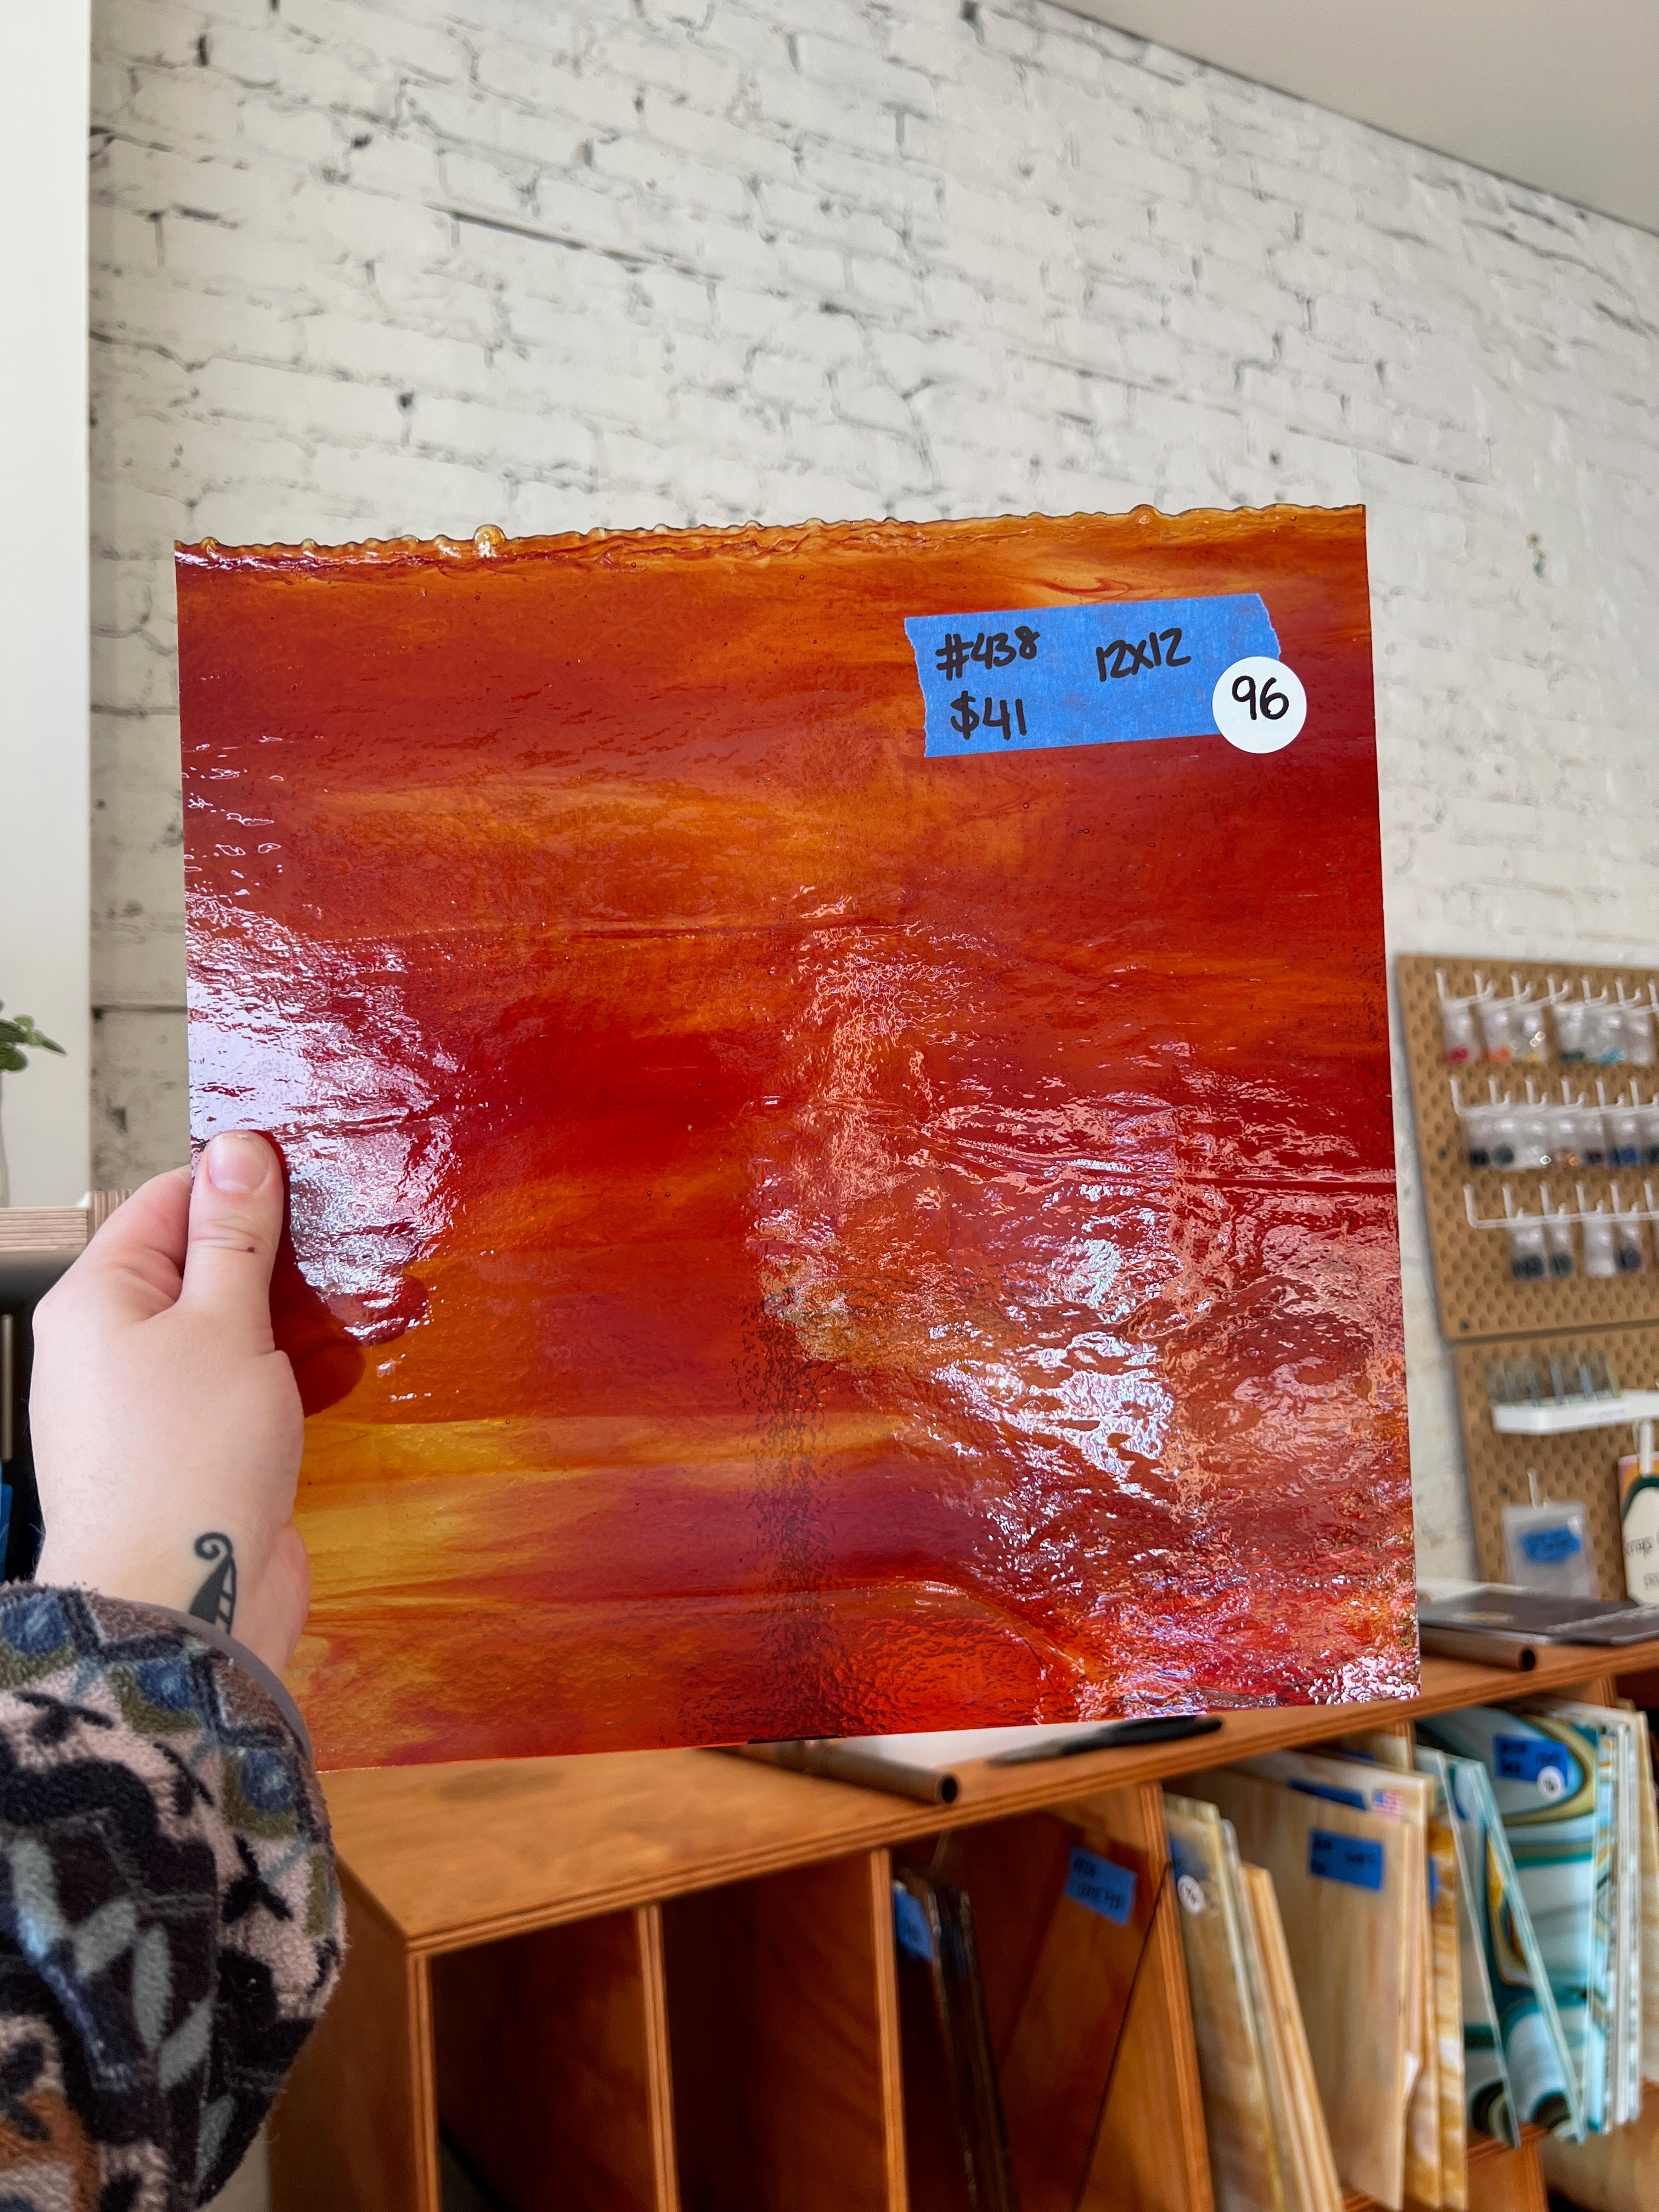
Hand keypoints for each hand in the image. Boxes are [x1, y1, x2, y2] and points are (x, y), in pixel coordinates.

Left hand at [31, 1133, 308, 1673]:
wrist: (182, 1608)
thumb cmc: (185, 1467)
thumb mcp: (225, 1324)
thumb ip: (236, 1238)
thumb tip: (236, 1152)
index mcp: (99, 1301)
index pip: (167, 1203)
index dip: (238, 1184)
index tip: (307, 1179)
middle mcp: (114, 1349)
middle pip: (202, 1267)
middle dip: (276, 1257)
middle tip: (346, 1244)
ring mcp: (154, 1405)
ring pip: (231, 1331)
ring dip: (293, 1319)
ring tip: (356, 1306)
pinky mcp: (196, 1453)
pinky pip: (245, 1389)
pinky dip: (291, 1375)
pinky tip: (340, 1372)